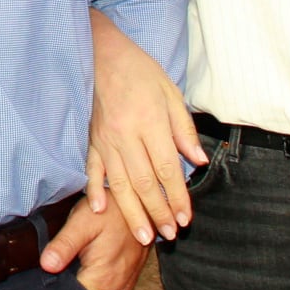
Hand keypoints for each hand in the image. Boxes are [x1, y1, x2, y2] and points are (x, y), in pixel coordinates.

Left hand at [36, 197, 150, 289]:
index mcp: (102, 279)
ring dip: (82, 289)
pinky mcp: (127, 280)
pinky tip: (86, 269)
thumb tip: (46, 266)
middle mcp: (116, 288)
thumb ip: (64, 245)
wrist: (142, 203)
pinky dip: (94, 284)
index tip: (48, 281)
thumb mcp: (82, 222)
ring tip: (73, 268)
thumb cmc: (112, 211)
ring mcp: (124, 286)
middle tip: (59, 271)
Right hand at [87, 13, 206, 245]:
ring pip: (119, 184)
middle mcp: (126, 135)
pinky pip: (92, 170)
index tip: (185, 218)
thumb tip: (198, 161)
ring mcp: (105, 140)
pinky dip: (94, 191)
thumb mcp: (171, 93)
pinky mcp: (91, 140)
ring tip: (144, 235)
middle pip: (144, 183)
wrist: (101, 53)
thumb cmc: (140, 71)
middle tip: (169, 235)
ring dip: (132, 212)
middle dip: (158, 212)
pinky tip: (100, 210)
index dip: (177, 197)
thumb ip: (183, 129)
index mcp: (150, 122)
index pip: (167, 169)